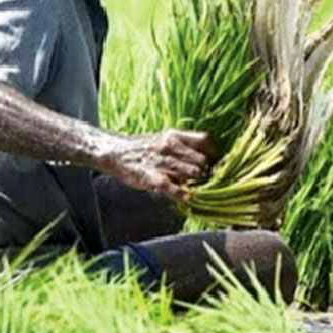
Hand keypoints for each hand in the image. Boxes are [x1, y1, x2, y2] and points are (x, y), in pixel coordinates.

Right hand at [96, 130, 217, 201]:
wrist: (115, 152)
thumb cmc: (145, 149)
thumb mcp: (165, 139)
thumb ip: (185, 147)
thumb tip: (209, 158)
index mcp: (175, 135)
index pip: (205, 140)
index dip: (214, 153)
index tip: (217, 163)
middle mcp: (170, 146)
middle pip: (201, 160)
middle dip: (206, 172)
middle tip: (207, 181)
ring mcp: (161, 161)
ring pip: (192, 172)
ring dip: (197, 182)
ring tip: (196, 188)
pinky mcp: (152, 177)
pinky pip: (172, 186)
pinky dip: (181, 193)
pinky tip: (187, 197)